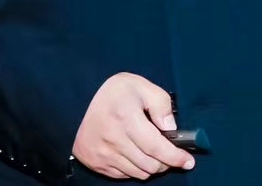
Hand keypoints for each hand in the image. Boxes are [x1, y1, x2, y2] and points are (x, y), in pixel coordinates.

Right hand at [73, 73, 194, 179]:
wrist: (74, 101)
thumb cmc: (110, 92)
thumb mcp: (139, 85)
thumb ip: (160, 103)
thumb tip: (171, 128)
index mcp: (126, 118)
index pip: (156, 147)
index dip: (175, 157)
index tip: (188, 161)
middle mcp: (114, 140)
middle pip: (150, 164)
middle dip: (166, 162)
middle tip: (171, 153)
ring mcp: (104, 154)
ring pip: (139, 173)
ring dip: (152, 166)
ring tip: (154, 153)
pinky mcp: (96, 163)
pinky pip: (124, 175)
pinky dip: (136, 169)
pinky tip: (137, 155)